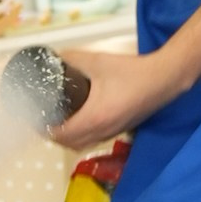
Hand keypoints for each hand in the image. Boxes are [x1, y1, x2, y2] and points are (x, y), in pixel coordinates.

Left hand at [44, 49, 165, 149]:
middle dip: (53, 135)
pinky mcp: (120, 130)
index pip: (60, 135)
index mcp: (93, 118)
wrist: (164, 79)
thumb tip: (55, 56)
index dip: (43, 128)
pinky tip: (80, 121)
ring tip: (59, 121)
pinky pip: (94, 140)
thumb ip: (73, 58)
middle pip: (68, 144)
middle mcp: (102, 131)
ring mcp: (112, 133)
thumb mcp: (98, 61)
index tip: (35, 117)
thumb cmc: (132, 72)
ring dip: (67, 138)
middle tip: (44, 118)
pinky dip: (82, 136)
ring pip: (82, 145)